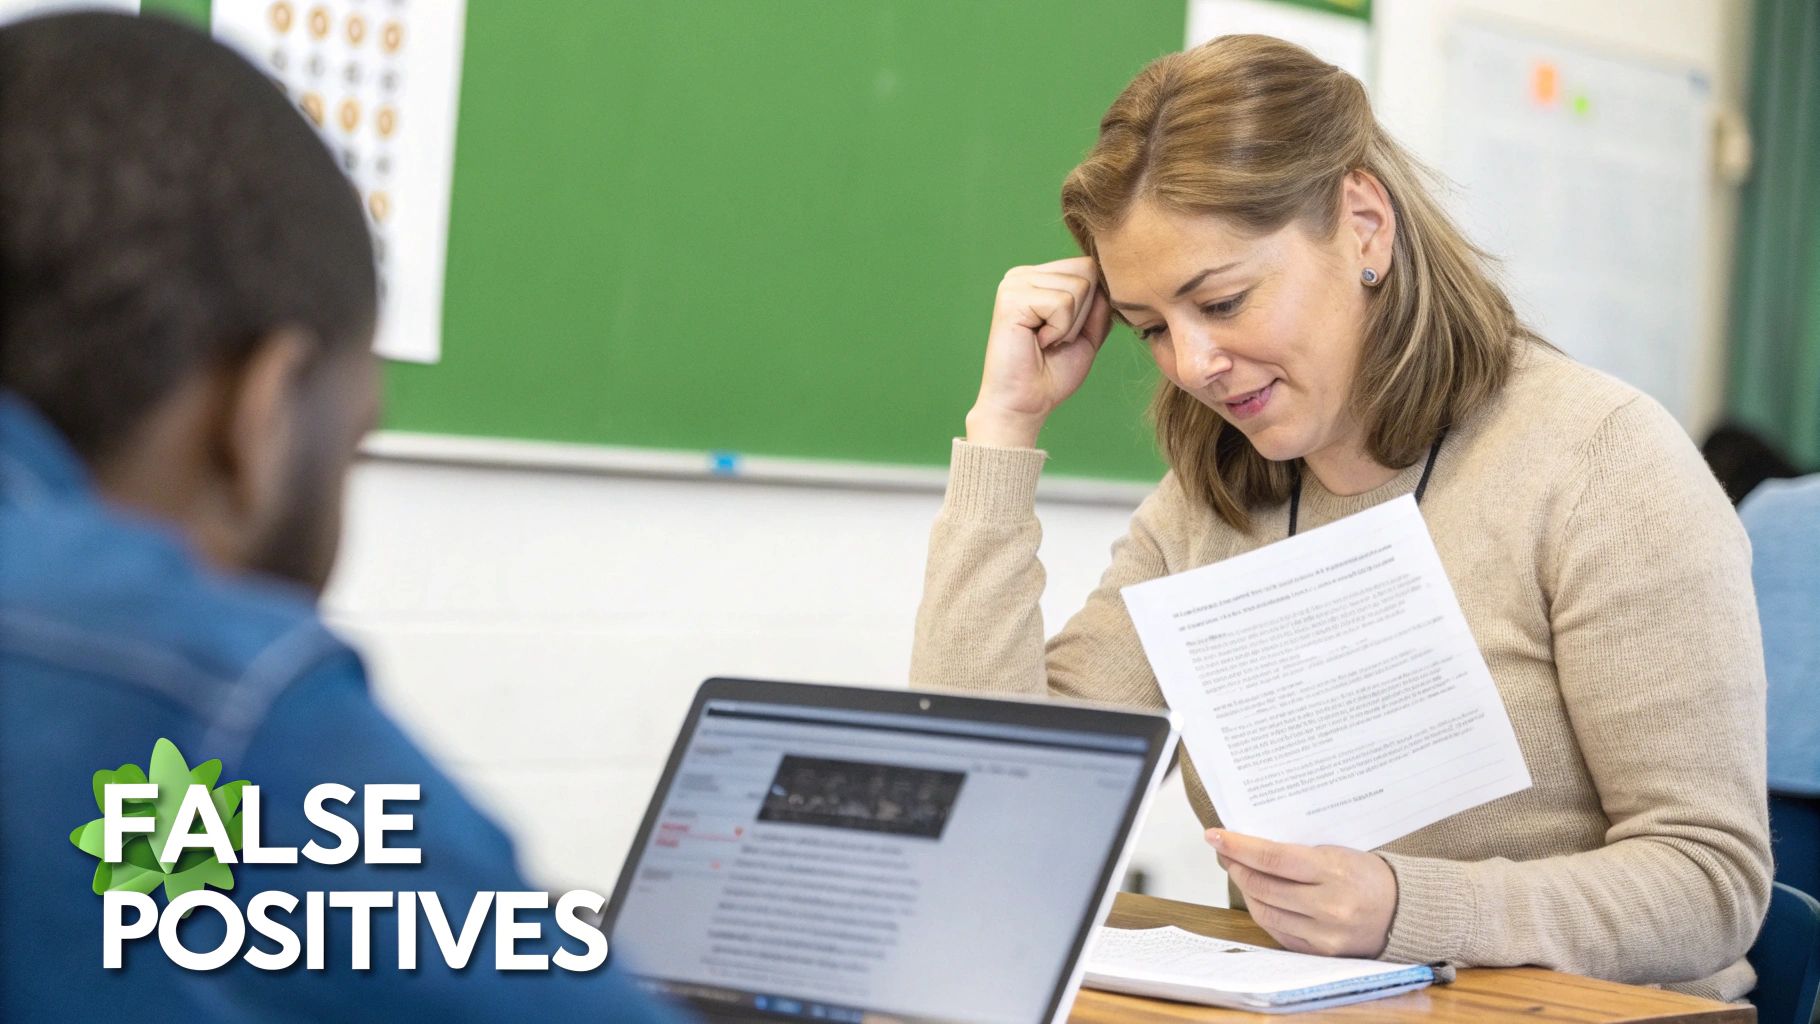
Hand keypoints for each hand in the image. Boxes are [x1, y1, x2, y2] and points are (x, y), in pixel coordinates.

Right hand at [965, 257, 1113, 447]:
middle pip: (1087, 271)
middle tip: (1055, 339)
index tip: (1065, 333)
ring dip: (1070, 325)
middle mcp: (1023, 274)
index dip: (1091, 305)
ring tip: (1045, 341)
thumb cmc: (1052, 373)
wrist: (1026, 404)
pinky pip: (1062, 303)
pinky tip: (1037, 342)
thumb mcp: (1088, 333)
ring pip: (1078, 287)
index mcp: (1039, 278)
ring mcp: (1014, 283)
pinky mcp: (1011, 299)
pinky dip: (1059, 330)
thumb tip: (1110, 278)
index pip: (1088, 266)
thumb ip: (1099, 304)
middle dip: (1082, 314)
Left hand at [1209, 828, 1397, 957]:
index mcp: (1333, 872)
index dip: (1238, 847)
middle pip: (1262, 886)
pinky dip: (1263, 912)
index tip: (1215, 836)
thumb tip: (1250, 846)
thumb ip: (1296, 852)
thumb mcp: (1337, 851)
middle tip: (1224, 852)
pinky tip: (1258, 896)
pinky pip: (1278, 932)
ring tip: (1239, 872)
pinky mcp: (1320, 952)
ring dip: (1245, 890)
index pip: (1272, 858)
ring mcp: (1323, 934)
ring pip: (1264, 912)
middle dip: (1236, 866)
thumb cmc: (1370, 876)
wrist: (1405, 912)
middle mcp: (1327, 906)